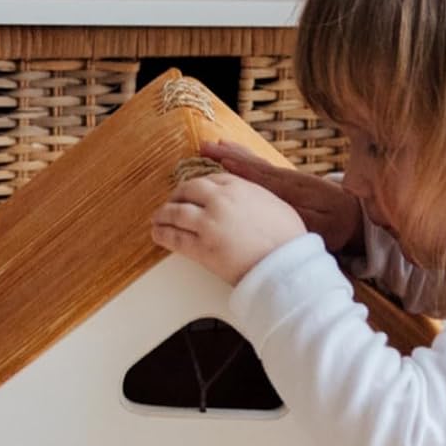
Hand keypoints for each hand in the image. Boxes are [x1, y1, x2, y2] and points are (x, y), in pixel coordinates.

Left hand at [151, 172, 307, 285]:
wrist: (285, 265)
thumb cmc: (288, 239)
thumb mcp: (275, 204)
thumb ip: (255, 197)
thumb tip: (249, 201)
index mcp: (239, 186)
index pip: (209, 180)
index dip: (197, 187)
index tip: (192, 192)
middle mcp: (220, 200)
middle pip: (188, 191)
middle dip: (177, 196)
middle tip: (171, 203)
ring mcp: (209, 223)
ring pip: (176, 213)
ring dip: (163, 215)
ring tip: (157, 219)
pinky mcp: (202, 248)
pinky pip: (175, 238)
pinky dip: (162, 234)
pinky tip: (157, 234)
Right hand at [201, 140, 363, 254]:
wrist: (357, 217)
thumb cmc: (338, 226)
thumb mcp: (321, 226)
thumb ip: (299, 215)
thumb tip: (278, 208)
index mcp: (291, 191)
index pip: (259, 176)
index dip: (238, 166)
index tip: (218, 156)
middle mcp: (288, 180)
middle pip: (253, 165)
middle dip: (229, 154)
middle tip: (205, 145)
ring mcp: (289, 179)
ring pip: (257, 164)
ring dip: (236, 154)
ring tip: (216, 145)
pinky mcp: (290, 183)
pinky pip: (263, 169)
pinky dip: (249, 162)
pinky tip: (239, 159)